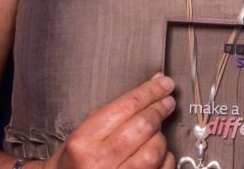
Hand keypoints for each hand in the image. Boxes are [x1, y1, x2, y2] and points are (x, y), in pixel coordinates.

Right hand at [42, 74, 177, 168]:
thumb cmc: (76, 161)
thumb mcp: (83, 133)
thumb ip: (113, 111)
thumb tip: (151, 87)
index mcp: (84, 141)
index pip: (126, 106)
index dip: (150, 91)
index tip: (164, 83)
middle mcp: (99, 161)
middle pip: (143, 125)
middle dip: (159, 109)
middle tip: (167, 102)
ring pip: (155, 149)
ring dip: (160, 137)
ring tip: (156, 132)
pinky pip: (162, 168)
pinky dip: (165, 157)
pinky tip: (158, 153)